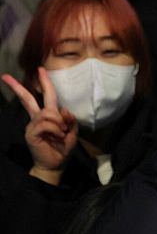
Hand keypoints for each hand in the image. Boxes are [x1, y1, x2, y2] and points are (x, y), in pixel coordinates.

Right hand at [2, 69, 77, 185]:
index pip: (44, 96)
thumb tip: (62, 109)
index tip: (40, 69)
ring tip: (62, 132)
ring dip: (58, 122)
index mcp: (48, 115)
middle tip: (6, 76)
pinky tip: (58, 135)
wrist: (56, 163)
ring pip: (46, 113)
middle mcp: (37, 118)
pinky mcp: (30, 133)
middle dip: (18, 87)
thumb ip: (70, 119)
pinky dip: (55, 129)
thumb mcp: (72, 131)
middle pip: (27, 99)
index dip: (43, 82)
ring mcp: (32, 125)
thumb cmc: (63, 147)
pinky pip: (45, 124)